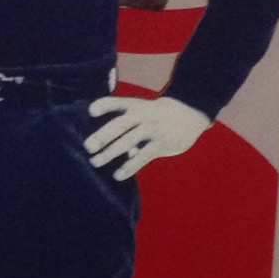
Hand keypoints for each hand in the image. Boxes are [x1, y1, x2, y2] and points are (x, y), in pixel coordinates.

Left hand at [83, 93, 209, 179]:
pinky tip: (117, 175)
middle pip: (120, 125)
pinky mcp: (161, 145)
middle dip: (103, 136)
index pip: (118, 102)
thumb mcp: (144, 109)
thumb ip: (127, 123)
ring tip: (95, 162)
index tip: (91, 111)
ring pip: (129, 141)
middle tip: (87, 146)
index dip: (105, 105)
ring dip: (111, 153)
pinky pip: (143, 157)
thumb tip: (110, 144)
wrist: (191, 115)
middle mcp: (143, 116)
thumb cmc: (158, 114)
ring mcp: (153, 130)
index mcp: (136, 106)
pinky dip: (129, 166)